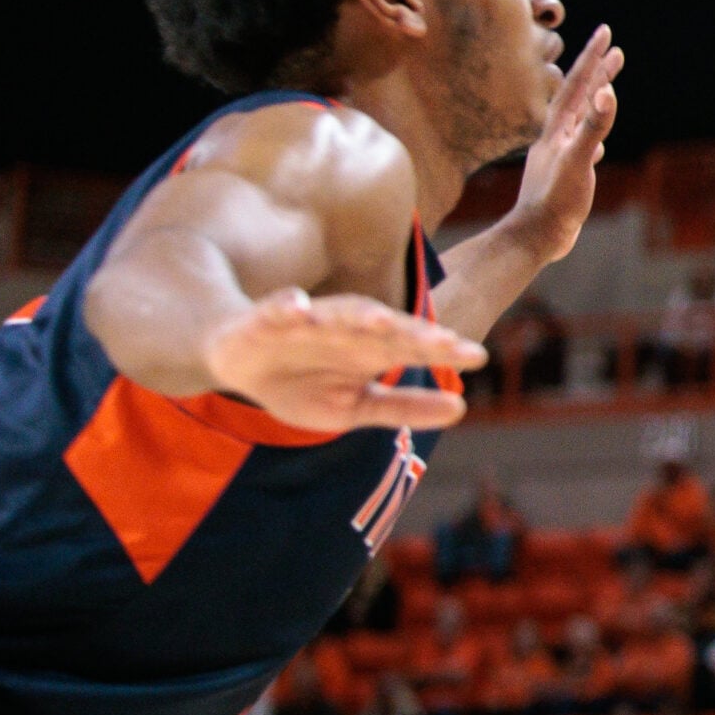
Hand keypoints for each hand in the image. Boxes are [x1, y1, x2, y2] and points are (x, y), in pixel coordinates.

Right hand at [202, 287, 487, 433]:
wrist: (238, 361)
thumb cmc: (303, 382)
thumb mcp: (354, 405)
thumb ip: (404, 406)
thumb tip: (461, 408)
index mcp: (371, 349)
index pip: (414, 346)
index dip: (443, 350)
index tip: (477, 357)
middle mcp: (347, 329)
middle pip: (386, 327)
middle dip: (413, 332)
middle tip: (445, 341)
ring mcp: (308, 321)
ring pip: (338, 314)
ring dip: (359, 316)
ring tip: (381, 321)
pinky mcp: (267, 318)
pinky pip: (277, 309)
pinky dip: (287, 306)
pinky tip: (298, 308)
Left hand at [501, 24, 624, 262]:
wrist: (536, 236)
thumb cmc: (554, 200)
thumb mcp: (577, 161)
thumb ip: (593, 127)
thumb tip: (607, 93)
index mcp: (559, 128)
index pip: (579, 84)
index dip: (593, 58)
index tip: (606, 32)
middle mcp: (558, 135)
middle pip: (580, 95)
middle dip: (596, 70)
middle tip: (613, 46)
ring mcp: (562, 153)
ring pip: (581, 117)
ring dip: (595, 98)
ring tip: (608, 84)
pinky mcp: (567, 173)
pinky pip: (584, 144)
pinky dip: (594, 133)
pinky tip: (599, 140)